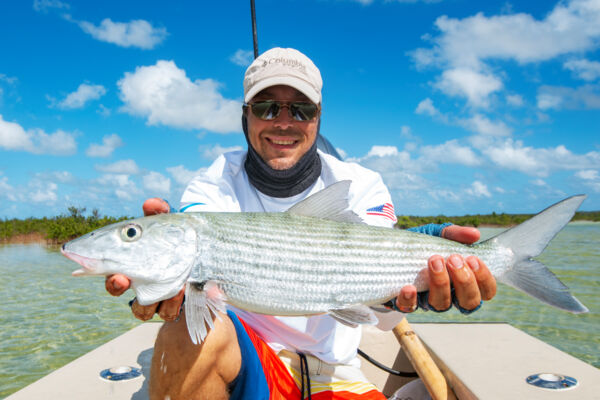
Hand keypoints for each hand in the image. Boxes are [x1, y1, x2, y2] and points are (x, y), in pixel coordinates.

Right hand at [105, 198, 185, 320]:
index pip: (114, 279)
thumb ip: (160, 212)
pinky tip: (187, 290)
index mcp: (135, 268)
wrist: (209, 253)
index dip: (112, 281)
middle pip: (126, 299)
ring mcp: (162, 300)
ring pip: (150, 310)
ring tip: (175, 287)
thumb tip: (150, 203)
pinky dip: (178, 304)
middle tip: (125, 280)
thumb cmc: (180, 238)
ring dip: (160, 301)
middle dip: (121, 289)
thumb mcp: (171, 223)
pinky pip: (171, 313)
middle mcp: (144, 288)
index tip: (117, 276)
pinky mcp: (180, 306)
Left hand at [394, 225, 496, 312]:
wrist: (388, 247)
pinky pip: (409, 308)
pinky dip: (410, 299)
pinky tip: (409, 286)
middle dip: (465, 281)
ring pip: (441, 305)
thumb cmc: (420, 244)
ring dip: (441, 284)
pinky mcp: (404, 301)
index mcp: (462, 281)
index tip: (472, 259)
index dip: (484, 280)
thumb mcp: (438, 234)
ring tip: (434, 261)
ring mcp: (426, 300)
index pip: (485, 292)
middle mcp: (448, 295)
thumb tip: (475, 234)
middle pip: (468, 303)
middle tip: (453, 259)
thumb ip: (455, 234)